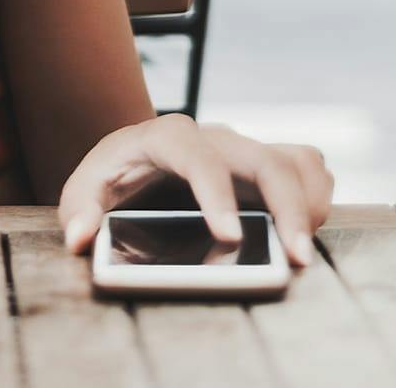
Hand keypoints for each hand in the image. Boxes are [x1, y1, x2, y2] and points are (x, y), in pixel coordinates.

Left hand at [57, 113, 333, 267]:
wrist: (133, 158)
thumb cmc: (112, 176)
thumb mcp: (86, 190)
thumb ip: (79, 210)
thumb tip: (81, 236)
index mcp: (166, 137)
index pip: (197, 156)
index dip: (216, 194)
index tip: (229, 236)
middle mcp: (212, 136)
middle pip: (264, 158)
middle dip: (287, 206)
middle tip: (294, 258)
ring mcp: (242, 148)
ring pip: (294, 159)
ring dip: (308, 202)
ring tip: (302, 248)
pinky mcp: (263, 162)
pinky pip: (306, 165)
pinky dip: (316, 195)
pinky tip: (306, 228)